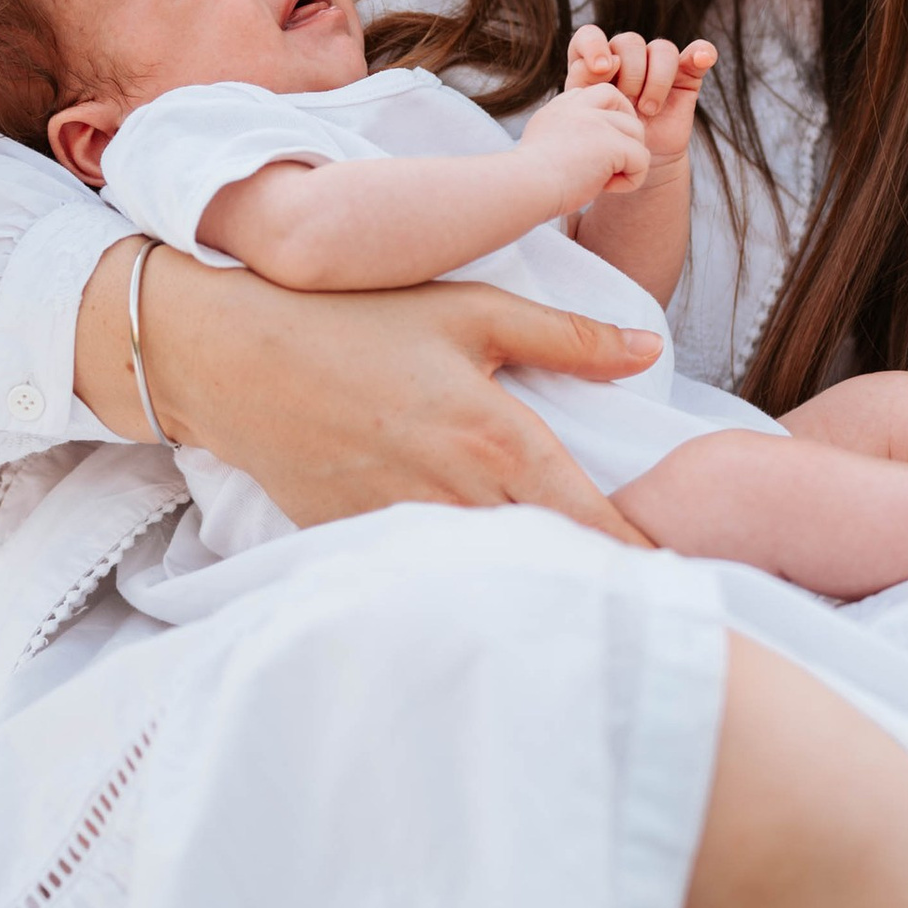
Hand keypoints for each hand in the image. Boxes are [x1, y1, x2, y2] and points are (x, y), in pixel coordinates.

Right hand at [73, 239, 658, 540]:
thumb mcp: (469, 309)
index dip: (637, 558)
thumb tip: (648, 353)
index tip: (674, 579)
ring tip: (567, 598)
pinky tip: (479, 586)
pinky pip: (426, 578)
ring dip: (528, 586)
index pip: (591, 523)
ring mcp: (406, 532)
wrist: (233, 358)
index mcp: (498, 441)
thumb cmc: (354, 319)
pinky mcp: (361, 547)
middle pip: (547, 564)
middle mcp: (458, 498)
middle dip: (590, 580)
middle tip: (632, 595)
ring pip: (489, 578)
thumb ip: (566, 337)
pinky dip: (459, 584)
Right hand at [521, 81, 650, 209]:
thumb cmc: (529, 180)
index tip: (591, 150)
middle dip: (624, 129)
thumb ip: (565, 133)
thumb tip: (593, 147)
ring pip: (637, 132)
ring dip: (628, 159)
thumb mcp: (543, 146)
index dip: (604, 120)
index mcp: (560, 107)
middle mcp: (578, 107)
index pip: (595, 95)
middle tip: (611, 159)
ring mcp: (596, 121)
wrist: (522, 189)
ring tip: (604, 179)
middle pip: (620, 101)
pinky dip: (631, 180)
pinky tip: (607, 188)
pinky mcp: (612, 143)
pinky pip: (642, 159)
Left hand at [569, 26, 717, 165]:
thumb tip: (608, 61)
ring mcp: (657, 65)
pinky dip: (702, 52)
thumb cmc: (606, 138)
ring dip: (657, 80)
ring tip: (650, 110)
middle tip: (628, 103)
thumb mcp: (588, 112)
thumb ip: (585, 82)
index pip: (590, 36)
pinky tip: (702, 60)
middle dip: (630, 74)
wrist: (636, 164)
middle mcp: (626, 58)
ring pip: (662, 48)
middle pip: (629, 42)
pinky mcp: (686, 75)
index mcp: (595, 63)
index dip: (595, 46)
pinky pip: (698, 52)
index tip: (601, 69)